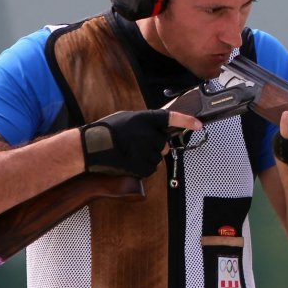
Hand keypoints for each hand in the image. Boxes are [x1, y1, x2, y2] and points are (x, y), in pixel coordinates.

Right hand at [80, 109, 201, 177]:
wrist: (89, 147)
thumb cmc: (105, 131)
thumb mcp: (126, 118)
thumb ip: (145, 123)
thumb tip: (160, 132)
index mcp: (143, 118)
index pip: (170, 118)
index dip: (186, 121)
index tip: (199, 124)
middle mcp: (147, 134)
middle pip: (162, 144)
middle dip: (154, 146)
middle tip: (135, 144)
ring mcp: (145, 150)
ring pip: (156, 157)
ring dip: (146, 157)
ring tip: (128, 152)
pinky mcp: (141, 166)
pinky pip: (149, 169)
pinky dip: (142, 168)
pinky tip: (128, 161)